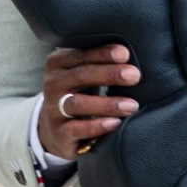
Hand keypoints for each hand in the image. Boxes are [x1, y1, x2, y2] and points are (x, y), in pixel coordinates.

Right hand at [39, 44, 140, 159]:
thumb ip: (99, 63)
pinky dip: (96, 126)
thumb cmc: (79, 95)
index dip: (102, 54)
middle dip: (109, 74)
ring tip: (131, 105)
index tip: (125, 54)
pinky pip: (76, 129)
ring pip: (78, 103)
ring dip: (107, 104)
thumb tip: (129, 55)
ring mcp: (53, 109)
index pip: (80, 55)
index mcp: (57, 64)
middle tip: (134, 75)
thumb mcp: (84, 76)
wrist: (57, 131)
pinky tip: (114, 123)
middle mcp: (52, 84)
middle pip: (81, 76)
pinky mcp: (59, 133)